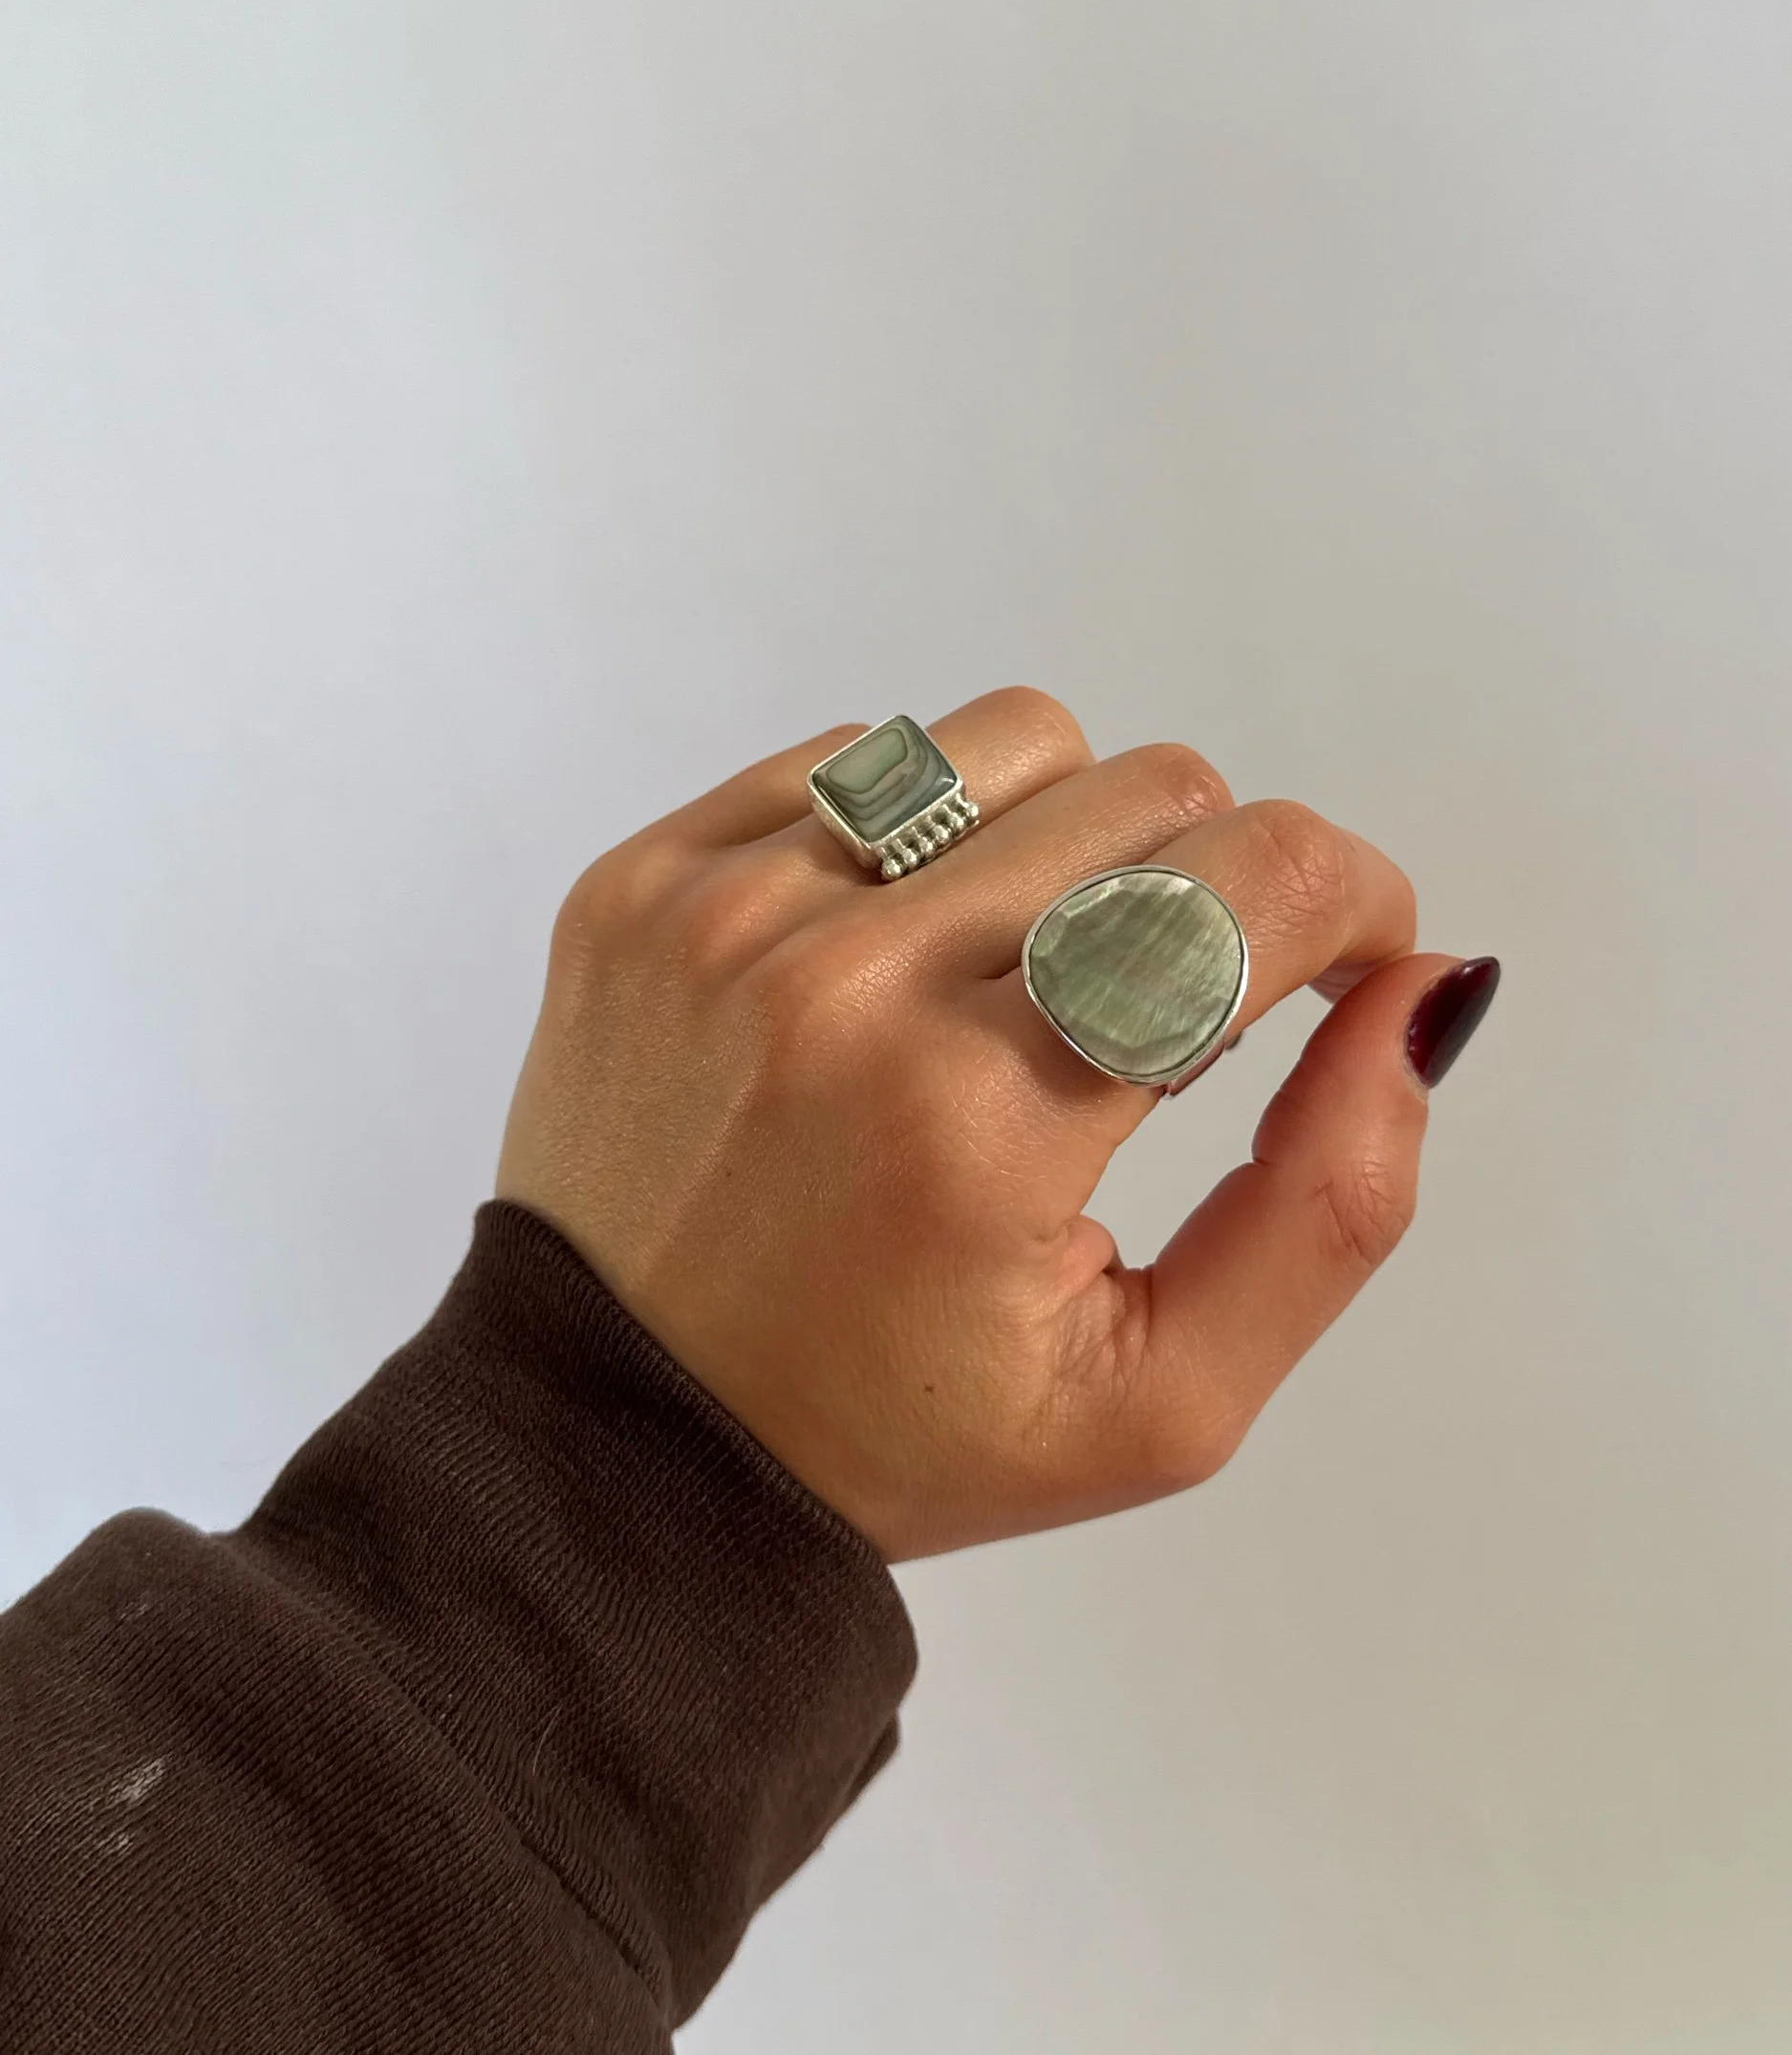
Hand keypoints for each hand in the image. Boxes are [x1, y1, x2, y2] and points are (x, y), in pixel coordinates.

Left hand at [496, 687, 1495, 1561]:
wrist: (612, 1442)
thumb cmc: (898, 1437)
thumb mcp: (1161, 1399)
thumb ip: (1332, 1201)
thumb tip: (1423, 990)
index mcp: (984, 1123)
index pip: (1259, 883)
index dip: (1358, 901)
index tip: (1348, 962)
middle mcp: (845, 987)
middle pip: (1157, 793)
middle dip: (1213, 896)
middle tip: (1149, 1033)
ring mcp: (721, 915)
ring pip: (1016, 738)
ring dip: (1072, 841)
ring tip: (1019, 986)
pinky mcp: (639, 882)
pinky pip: (860, 755)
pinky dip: (920, 838)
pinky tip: (891, 971)